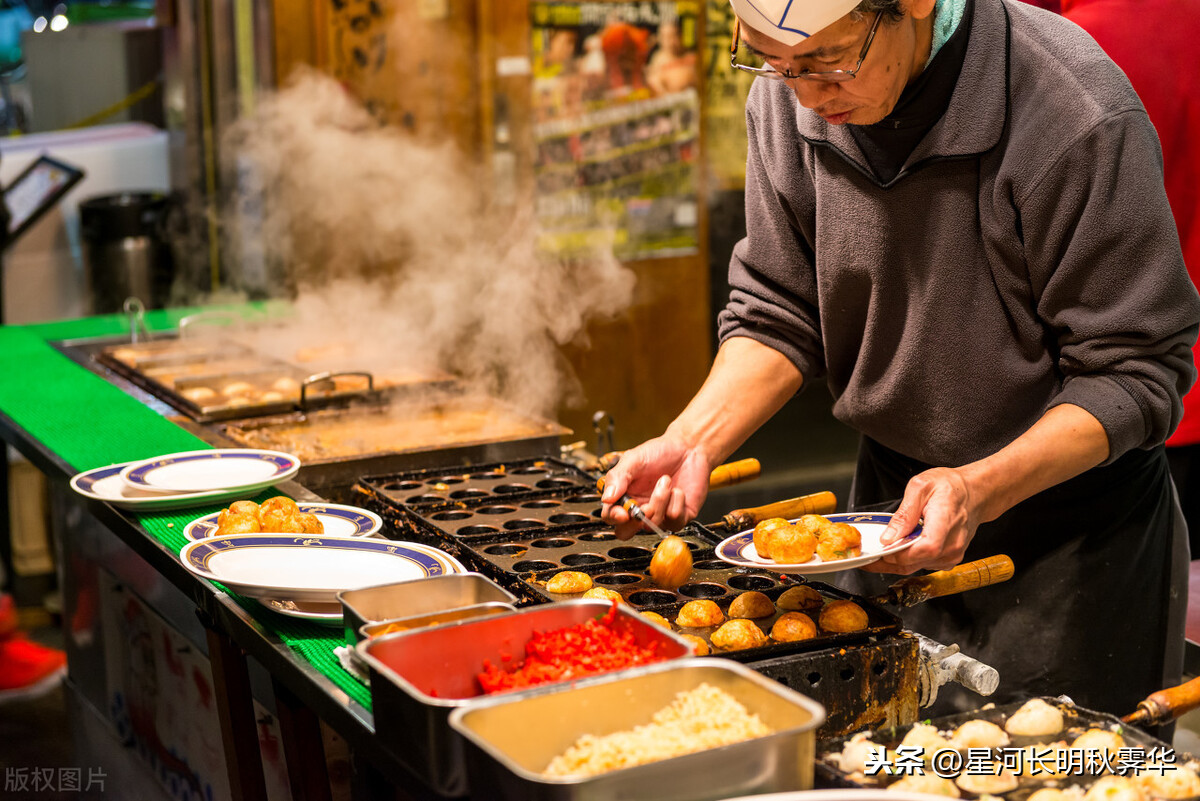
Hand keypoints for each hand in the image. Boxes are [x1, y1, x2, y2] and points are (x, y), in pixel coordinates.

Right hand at [599, 435, 712, 538]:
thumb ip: (618, 477)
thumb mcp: (634, 459)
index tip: (622, 513)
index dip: (614, 518)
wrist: (688, 448)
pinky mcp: (679, 517)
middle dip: (634, 522)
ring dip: (660, 500)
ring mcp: (659, 515)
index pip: (610, 516)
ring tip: (665, 480)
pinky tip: (677, 490)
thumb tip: (606, 498)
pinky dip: (677, 502)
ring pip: (653, 523)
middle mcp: (639, 508)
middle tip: (644, 507)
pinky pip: (674, 520)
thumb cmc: (659, 452)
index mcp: (624, 496)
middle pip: (626, 532)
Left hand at [861, 466, 978, 573]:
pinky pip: (924, 565)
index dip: (902, 553)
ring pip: (918, 566)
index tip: (882, 552)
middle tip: (868, 559)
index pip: (926, 547)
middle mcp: (953, 543)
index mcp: (947, 521)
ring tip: (878, 554)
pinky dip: (908, 561)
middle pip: (918, 562)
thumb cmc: (950, 487)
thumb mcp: (920, 487)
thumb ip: (904, 514)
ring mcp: (953, 554)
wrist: (973, 494)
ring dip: (896, 563)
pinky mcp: (949, 558)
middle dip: (889, 562)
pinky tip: (897, 552)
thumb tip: (889, 537)